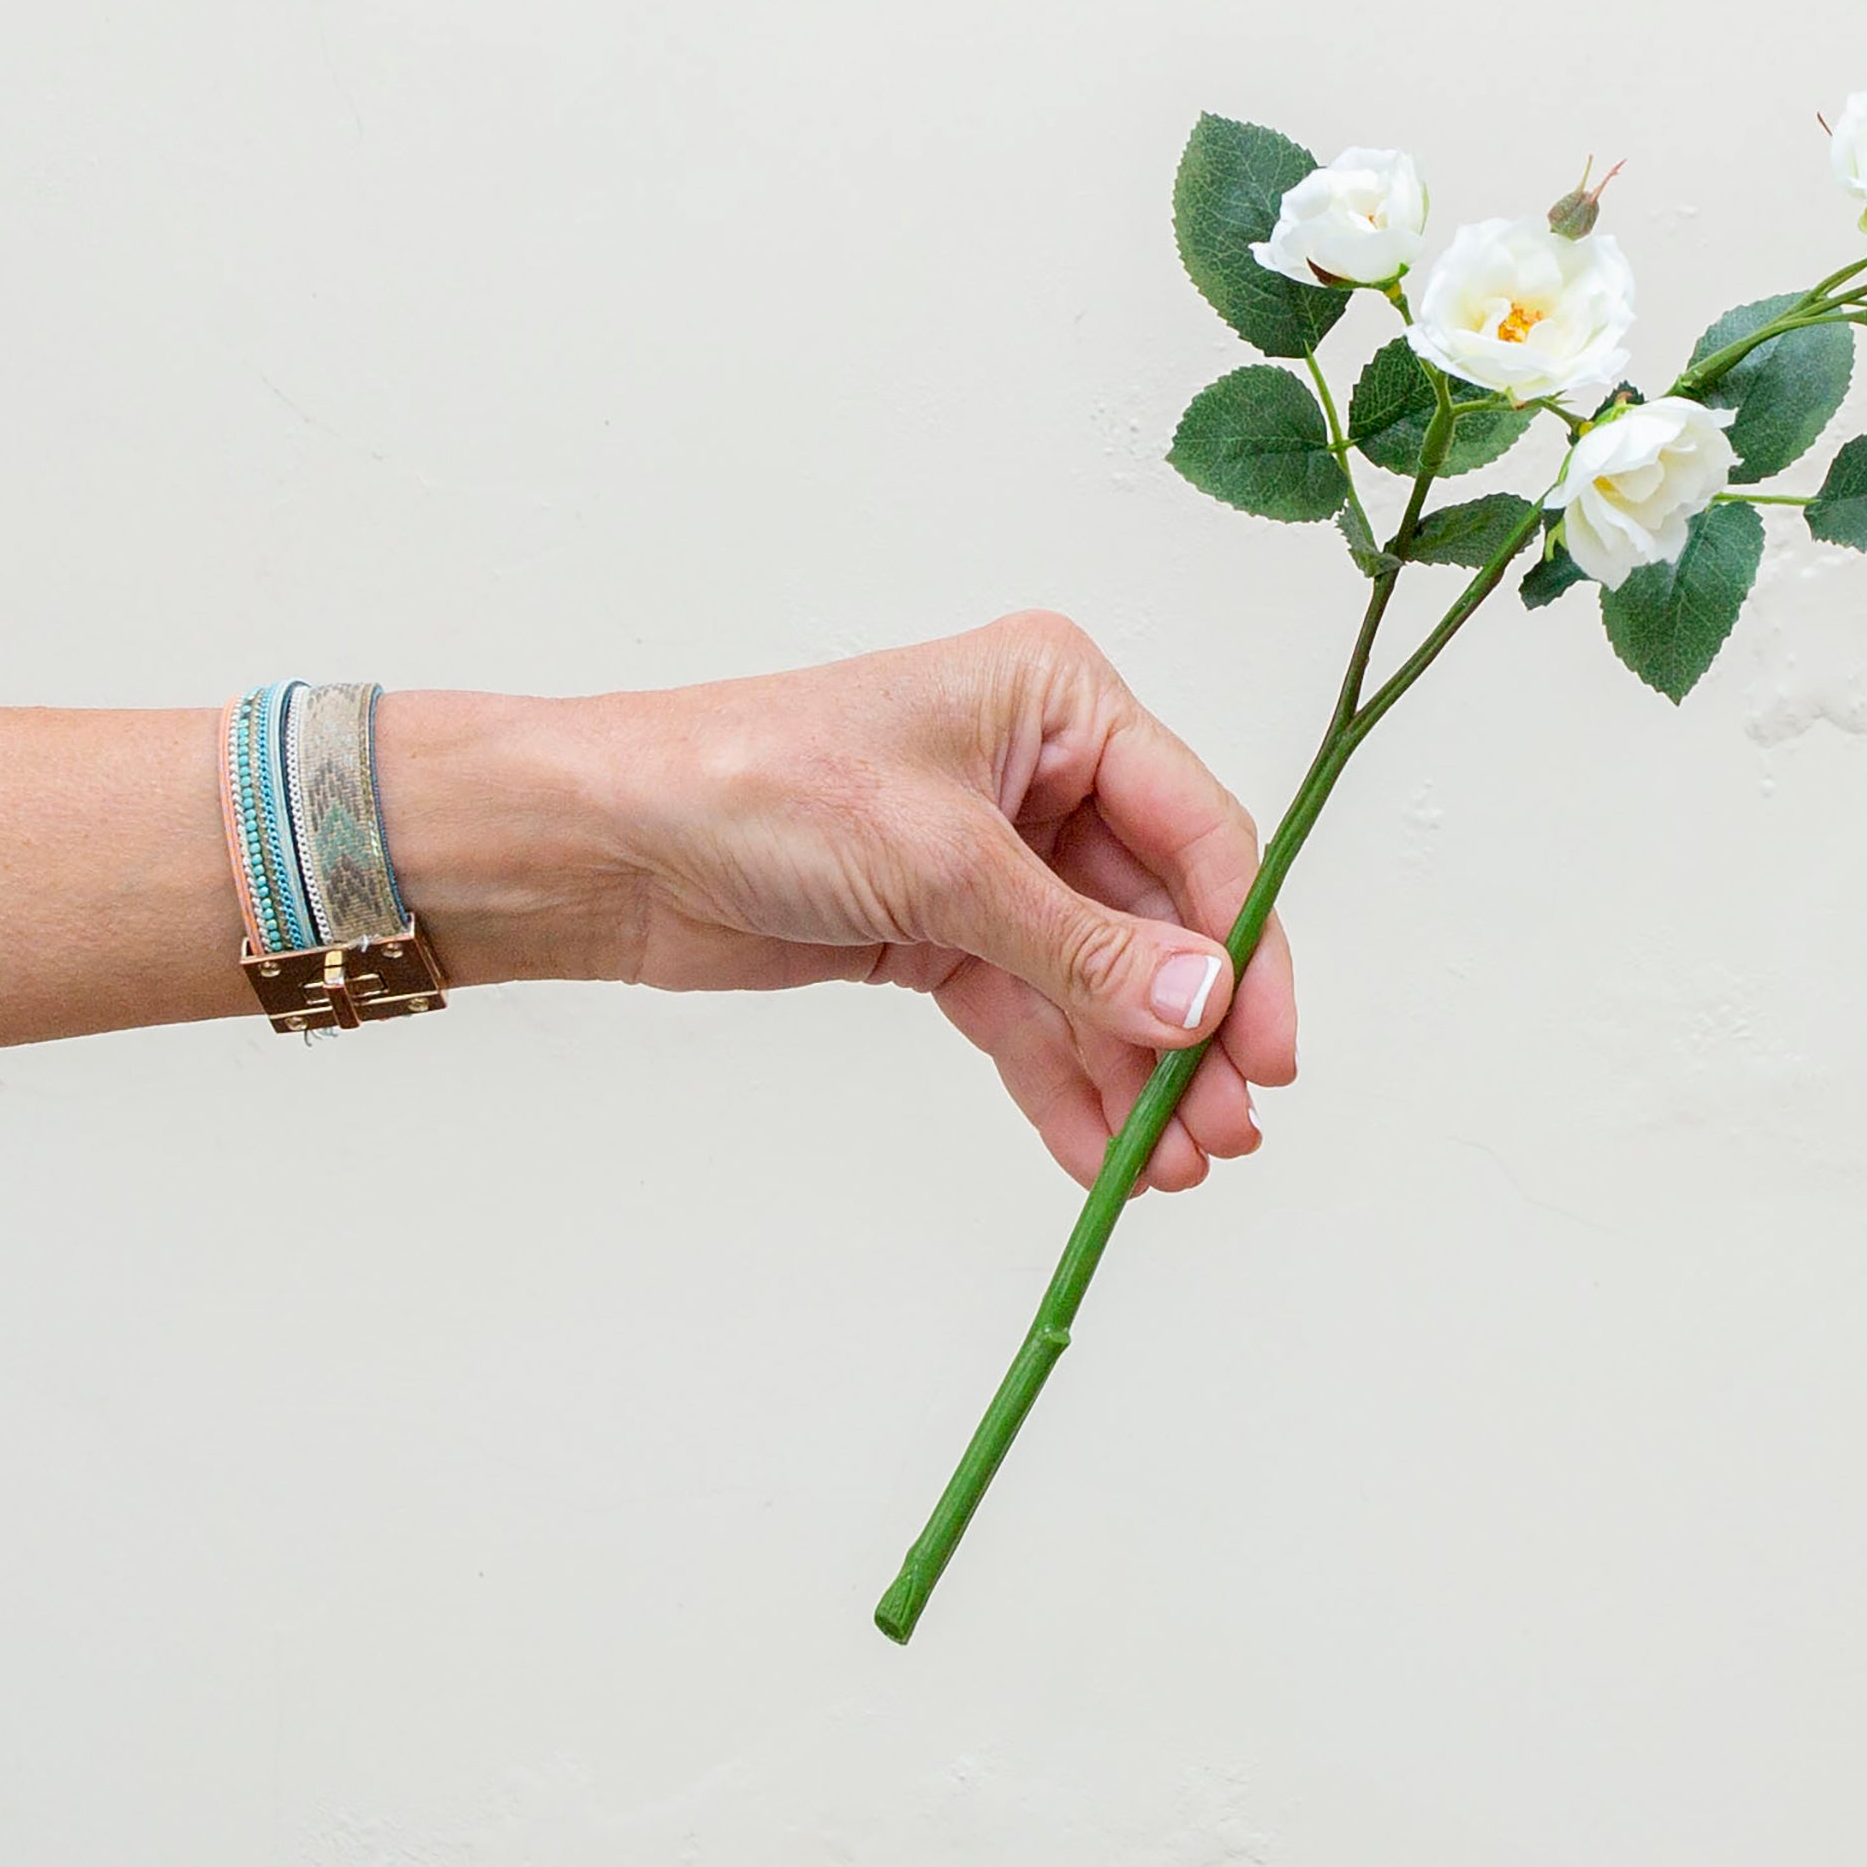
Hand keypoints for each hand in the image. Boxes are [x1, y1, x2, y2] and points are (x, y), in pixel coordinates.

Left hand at [590, 612, 1298, 1191]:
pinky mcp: (942, 927)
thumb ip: (1080, 946)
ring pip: (1098, 977)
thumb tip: (1202, 1006)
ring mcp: (993, 854)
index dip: (1240, 943)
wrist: (606, 846)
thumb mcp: (941, 862)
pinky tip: (1095, 1152)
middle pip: (1156, 915)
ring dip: (1132, 1072)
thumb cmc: (754, 786)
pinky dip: (1061, 1081)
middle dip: (1188, 1028)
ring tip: (1165, 1168)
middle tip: (1221, 1133)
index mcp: (1058, 699)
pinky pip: (1029, 1012)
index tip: (1261, 1049)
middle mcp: (1040, 769)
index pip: (1196, 827)